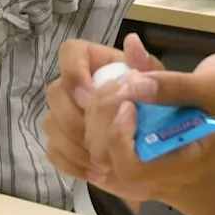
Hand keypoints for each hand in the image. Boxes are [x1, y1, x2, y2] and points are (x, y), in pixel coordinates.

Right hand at [43, 34, 162, 186]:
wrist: (162, 142)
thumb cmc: (161, 106)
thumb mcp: (162, 86)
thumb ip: (148, 66)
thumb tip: (133, 43)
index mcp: (97, 62)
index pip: (70, 52)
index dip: (74, 73)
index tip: (89, 97)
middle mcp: (76, 85)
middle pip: (55, 92)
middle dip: (74, 117)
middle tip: (99, 136)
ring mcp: (66, 115)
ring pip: (51, 124)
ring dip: (76, 143)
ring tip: (103, 159)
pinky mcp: (65, 143)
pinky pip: (54, 152)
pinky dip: (73, 163)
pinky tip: (97, 171)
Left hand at [83, 52, 214, 202]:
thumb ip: (174, 86)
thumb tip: (132, 84)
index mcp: (186, 162)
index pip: (133, 169)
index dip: (118, 137)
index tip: (128, 101)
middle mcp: (166, 166)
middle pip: (111, 161)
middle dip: (104, 121)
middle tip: (117, 84)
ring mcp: (155, 154)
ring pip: (105, 150)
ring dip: (100, 114)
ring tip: (117, 82)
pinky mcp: (148, 139)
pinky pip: (113, 135)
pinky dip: (106, 111)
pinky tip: (118, 84)